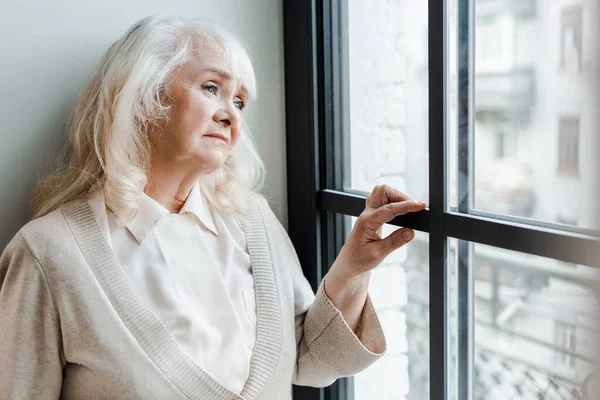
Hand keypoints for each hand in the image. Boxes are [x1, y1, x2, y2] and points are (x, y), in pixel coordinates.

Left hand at [323, 184, 426, 333]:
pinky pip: (383, 202)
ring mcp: (368, 215)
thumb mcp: (377, 257)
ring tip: (411, 210)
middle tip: (414, 207)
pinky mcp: (371, 218)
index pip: (388, 208)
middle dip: (398, 193)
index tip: (422, 206)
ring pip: (381, 193)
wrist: (347, 269)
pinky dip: (394, 203)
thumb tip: (411, 231)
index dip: (406, 205)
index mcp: (366, 223)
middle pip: (381, 190)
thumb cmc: (359, 263)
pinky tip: (405, 214)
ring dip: (396, 197)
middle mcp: (366, 215)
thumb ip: (394, 242)